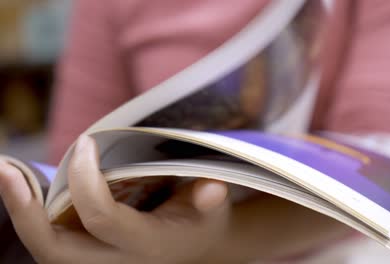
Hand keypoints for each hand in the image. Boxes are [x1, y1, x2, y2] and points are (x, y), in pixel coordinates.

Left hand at [0, 135, 229, 263]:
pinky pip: (52, 241)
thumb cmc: (202, 221)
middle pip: (55, 250)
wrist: (195, 247)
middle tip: (6, 169)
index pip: (103, 218)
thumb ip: (210, 198)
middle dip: (26, 212)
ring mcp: (101, 262)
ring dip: (22, 213)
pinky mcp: (91, 254)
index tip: (88, 142)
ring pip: (47, 250)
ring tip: (7, 173)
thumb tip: (212, 188)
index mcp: (147, 245)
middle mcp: (117, 261)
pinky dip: (32, 215)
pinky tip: (24, 187)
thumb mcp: (212, 208)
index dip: (86, 180)